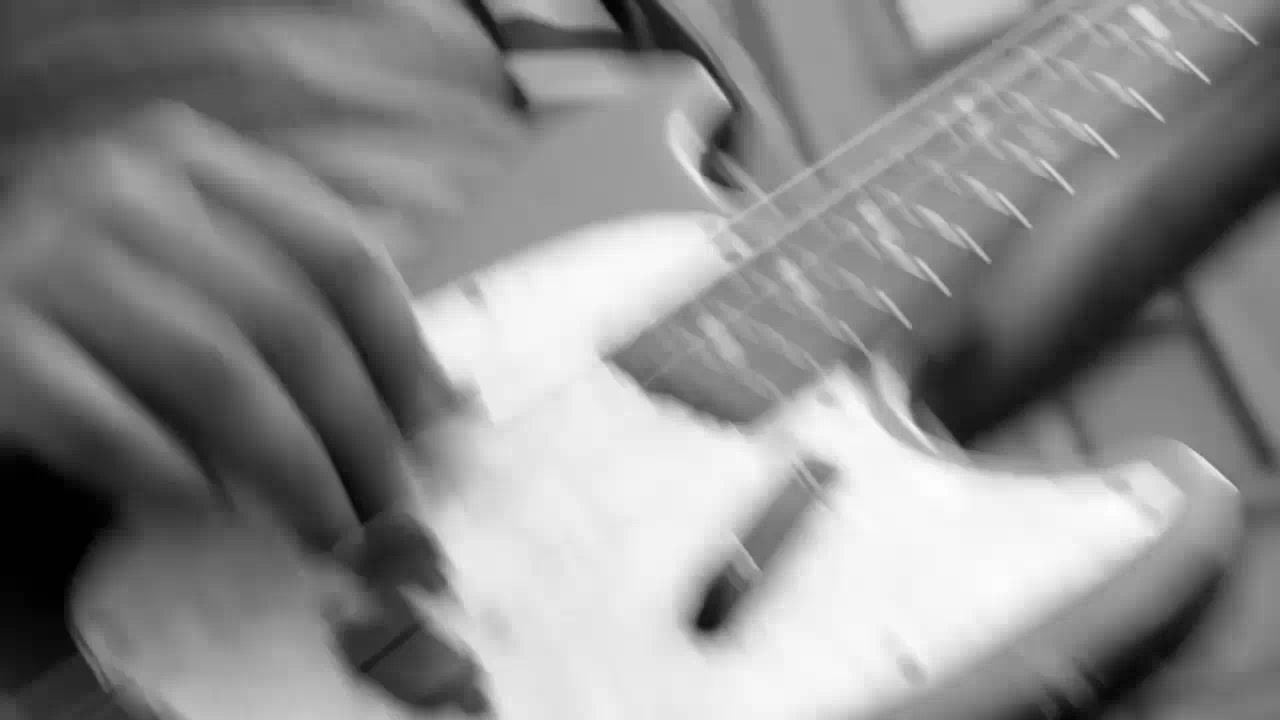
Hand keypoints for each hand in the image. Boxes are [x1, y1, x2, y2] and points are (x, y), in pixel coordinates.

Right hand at [0, 104, 456, 552]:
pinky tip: (211, 508)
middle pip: (289, 317)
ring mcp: (48, 259)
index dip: (401, 346)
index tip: (435, 425)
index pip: (338, 250)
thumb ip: (303, 304)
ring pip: (215, 372)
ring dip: (290, 466)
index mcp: (193, 161)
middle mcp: (122, 190)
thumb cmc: (101, 298)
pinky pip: (107, 424)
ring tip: (328, 528)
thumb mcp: (200, 265)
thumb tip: (447, 399)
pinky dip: (172, 474)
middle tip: (391, 509)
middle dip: (358, 428)